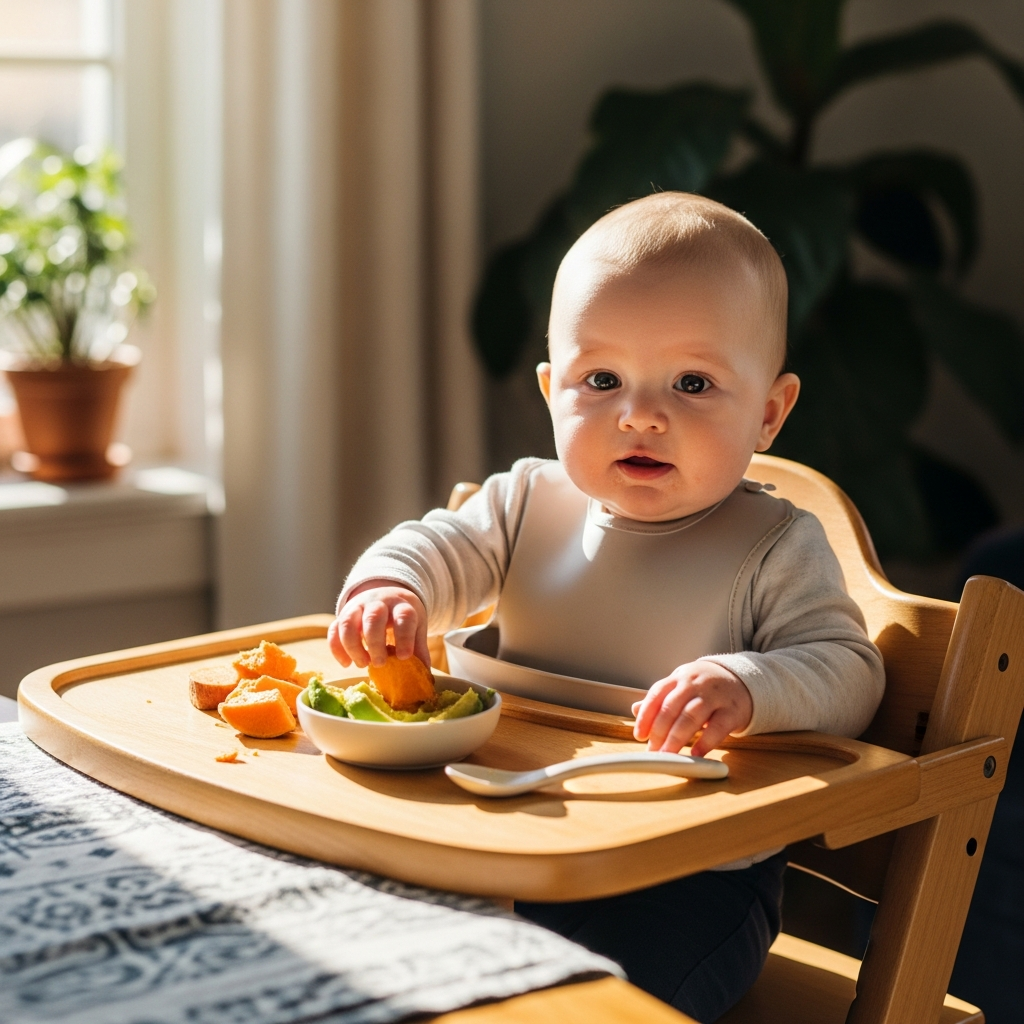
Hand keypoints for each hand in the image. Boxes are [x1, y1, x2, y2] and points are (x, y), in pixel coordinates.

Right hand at [328, 581, 429, 668]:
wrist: (385, 593)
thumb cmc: (401, 615)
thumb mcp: (415, 625)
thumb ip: (418, 647)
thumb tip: (424, 673)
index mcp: (401, 605)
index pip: (404, 617)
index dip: (405, 637)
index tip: (404, 657)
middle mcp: (378, 603)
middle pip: (373, 618)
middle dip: (375, 643)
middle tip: (379, 663)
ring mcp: (358, 607)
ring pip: (348, 622)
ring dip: (353, 646)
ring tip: (362, 664)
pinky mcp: (343, 615)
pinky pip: (334, 629)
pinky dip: (336, 648)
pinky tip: (346, 663)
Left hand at [632, 660, 751, 756]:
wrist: (742, 680)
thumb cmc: (705, 687)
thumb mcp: (681, 686)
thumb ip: (660, 699)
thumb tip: (635, 710)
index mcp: (679, 677)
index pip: (657, 694)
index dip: (646, 715)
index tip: (639, 735)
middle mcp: (695, 684)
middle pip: (672, 707)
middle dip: (659, 731)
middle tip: (653, 750)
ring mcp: (715, 696)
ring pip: (692, 716)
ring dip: (677, 738)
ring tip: (668, 754)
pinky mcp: (733, 711)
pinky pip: (718, 727)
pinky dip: (705, 742)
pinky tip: (695, 754)